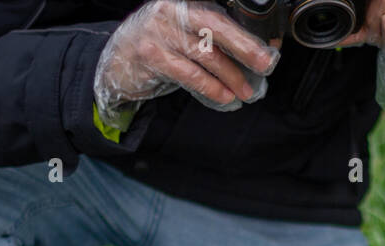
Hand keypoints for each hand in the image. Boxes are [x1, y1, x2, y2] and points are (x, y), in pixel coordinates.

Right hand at [94, 0, 280, 122]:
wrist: (115, 62)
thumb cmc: (156, 47)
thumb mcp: (183, 33)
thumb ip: (212, 37)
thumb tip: (255, 53)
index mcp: (185, 1)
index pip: (221, 13)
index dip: (247, 31)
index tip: (269, 47)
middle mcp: (171, 10)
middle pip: (216, 27)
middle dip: (245, 47)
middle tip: (266, 65)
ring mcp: (159, 31)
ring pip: (205, 53)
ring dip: (230, 76)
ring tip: (246, 91)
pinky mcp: (151, 55)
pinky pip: (189, 74)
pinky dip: (211, 88)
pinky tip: (225, 97)